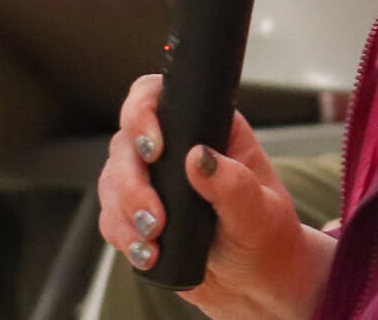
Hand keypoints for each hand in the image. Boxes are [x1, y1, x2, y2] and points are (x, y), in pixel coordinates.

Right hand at [97, 74, 333, 319]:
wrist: (256, 281)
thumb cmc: (268, 236)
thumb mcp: (260, 211)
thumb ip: (232, 184)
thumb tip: (198, 157)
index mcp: (211, 129)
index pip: (160, 96)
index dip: (143, 112)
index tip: (153, 149)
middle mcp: (177, 147)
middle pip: (126, 143)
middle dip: (132, 183)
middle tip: (155, 218)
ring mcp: (154, 181)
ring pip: (112, 181)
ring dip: (125, 214)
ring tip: (154, 241)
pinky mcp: (139, 214)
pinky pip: (110, 216)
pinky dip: (122, 235)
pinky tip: (147, 253)